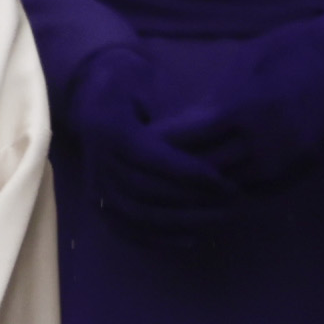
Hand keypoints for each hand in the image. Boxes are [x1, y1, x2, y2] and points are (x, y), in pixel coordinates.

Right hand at [66, 42, 246, 243]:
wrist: (92, 93)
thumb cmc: (131, 83)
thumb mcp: (152, 84)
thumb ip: (175, 118)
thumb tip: (210, 148)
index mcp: (110, 129)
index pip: (152, 159)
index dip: (190, 174)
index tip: (224, 182)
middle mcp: (98, 160)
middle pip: (146, 191)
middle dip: (192, 200)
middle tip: (230, 201)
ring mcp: (95, 183)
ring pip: (137, 215)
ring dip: (180, 222)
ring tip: (217, 219)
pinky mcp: (98, 200)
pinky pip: (125, 229)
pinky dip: (156, 239)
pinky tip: (188, 240)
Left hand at [141, 24, 323, 198]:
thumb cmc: (282, 56)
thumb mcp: (240, 67)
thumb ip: (208, 102)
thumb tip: (170, 130)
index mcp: (248, 109)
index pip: (190, 137)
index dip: (161, 143)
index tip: (136, 144)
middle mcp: (265, 142)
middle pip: (203, 170)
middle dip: (173, 171)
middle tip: (143, 171)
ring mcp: (282, 162)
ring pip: (225, 187)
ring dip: (198, 187)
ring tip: (168, 184)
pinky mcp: (294, 174)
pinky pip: (251, 190)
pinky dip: (226, 190)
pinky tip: (206, 187)